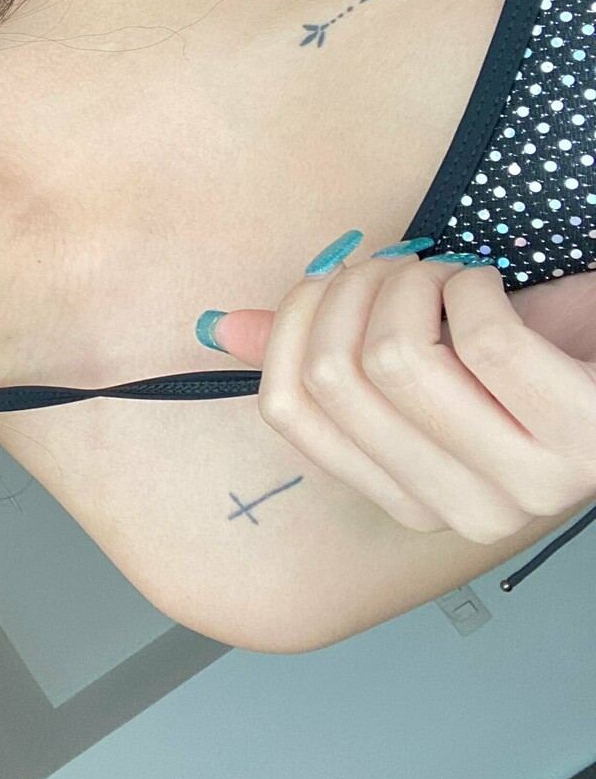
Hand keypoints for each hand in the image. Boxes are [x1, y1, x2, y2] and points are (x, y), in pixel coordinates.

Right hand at [200, 237, 595, 540]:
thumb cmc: (535, 354)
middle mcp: (461, 511)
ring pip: (396, 358)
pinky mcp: (579, 441)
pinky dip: (474, 285)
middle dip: (356, 287)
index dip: (292, 321)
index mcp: (406, 497)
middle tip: (400, 267)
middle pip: (336, 376)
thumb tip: (218, 328)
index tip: (329, 280)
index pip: (289, 411)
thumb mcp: (418, 350)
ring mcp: (524, 487)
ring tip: (451, 276)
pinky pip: (480, 340)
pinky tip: (492, 286)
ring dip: (416, 282)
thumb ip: (320, 346)